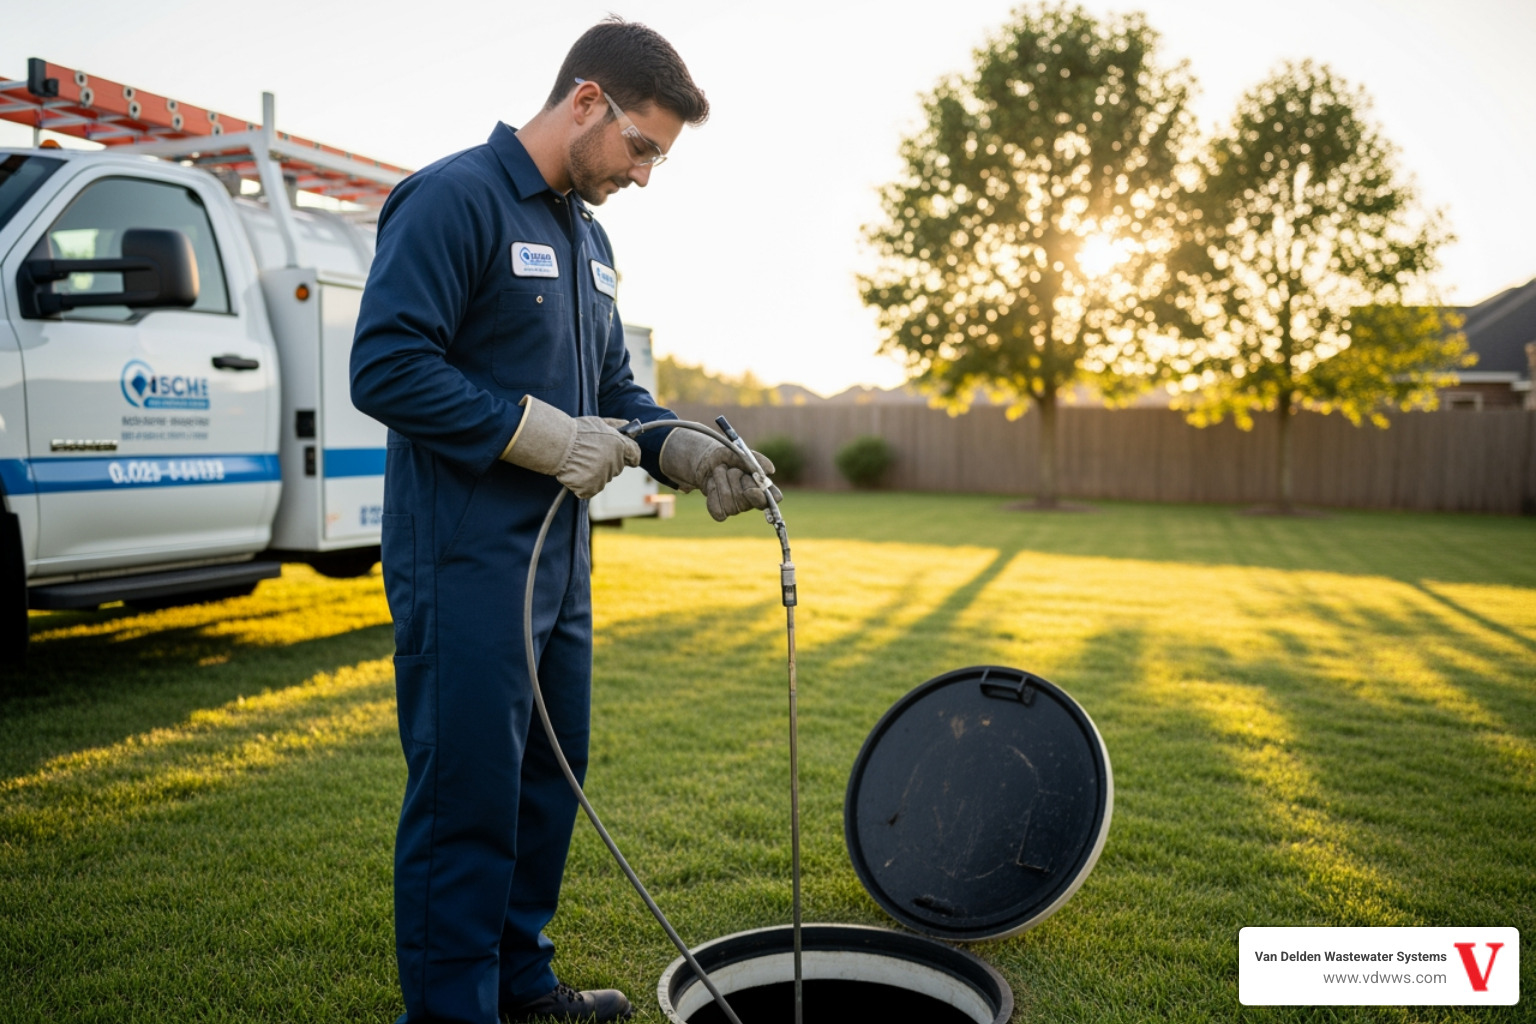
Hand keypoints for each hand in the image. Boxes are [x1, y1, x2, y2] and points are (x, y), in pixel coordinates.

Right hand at [501, 396, 639, 498]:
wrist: (557, 444)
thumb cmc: (576, 431)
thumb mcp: (598, 422)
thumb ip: (615, 425)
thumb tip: (628, 424)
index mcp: (620, 446)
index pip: (635, 455)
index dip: (630, 456)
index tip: (625, 456)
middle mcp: (615, 463)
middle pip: (617, 468)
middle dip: (608, 463)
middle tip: (591, 455)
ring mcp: (603, 477)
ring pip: (603, 479)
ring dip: (595, 474)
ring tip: (580, 462)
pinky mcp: (590, 488)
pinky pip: (590, 489)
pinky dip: (583, 485)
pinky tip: (575, 473)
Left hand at [659, 428, 782, 521]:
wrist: (706, 462)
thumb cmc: (728, 457)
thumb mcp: (740, 452)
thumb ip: (756, 461)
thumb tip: (770, 471)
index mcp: (762, 486)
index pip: (773, 498)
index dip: (762, 497)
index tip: (751, 489)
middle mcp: (751, 501)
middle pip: (745, 498)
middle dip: (735, 478)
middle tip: (732, 469)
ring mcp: (736, 509)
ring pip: (729, 501)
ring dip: (721, 481)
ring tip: (720, 472)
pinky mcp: (721, 513)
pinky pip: (718, 510)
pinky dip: (712, 492)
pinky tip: (713, 485)